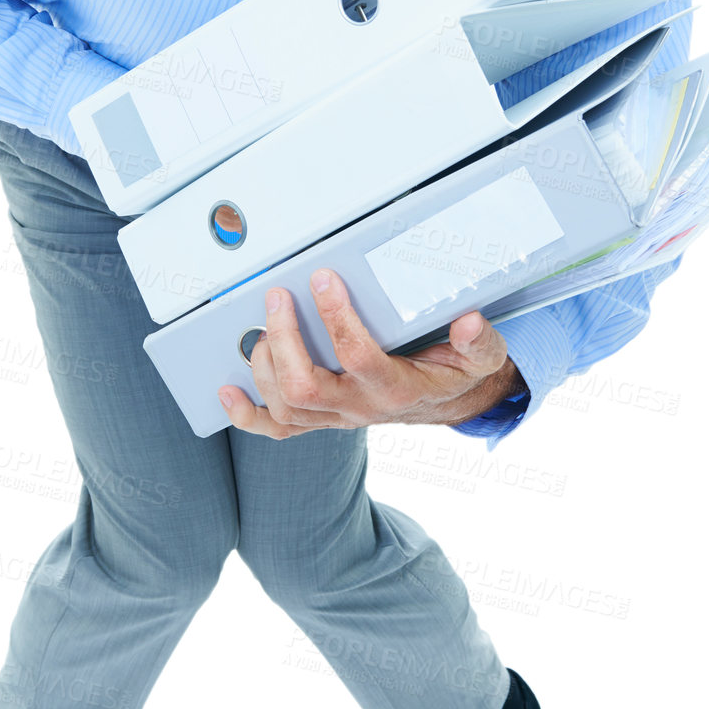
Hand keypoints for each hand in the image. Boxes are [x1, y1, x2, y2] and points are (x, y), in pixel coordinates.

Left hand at [217, 267, 524, 438]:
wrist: (447, 402)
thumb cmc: (454, 372)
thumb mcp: (481, 356)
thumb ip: (479, 341)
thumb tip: (469, 321)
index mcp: (395, 388)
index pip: (358, 356)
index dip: (336, 318)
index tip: (322, 279)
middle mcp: (359, 408)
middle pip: (305, 387)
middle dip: (284, 340)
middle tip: (278, 298)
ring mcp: (336, 417)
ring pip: (286, 407)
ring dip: (264, 367)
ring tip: (261, 326)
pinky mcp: (321, 419)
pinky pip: (278, 429)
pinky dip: (247, 415)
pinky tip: (227, 391)